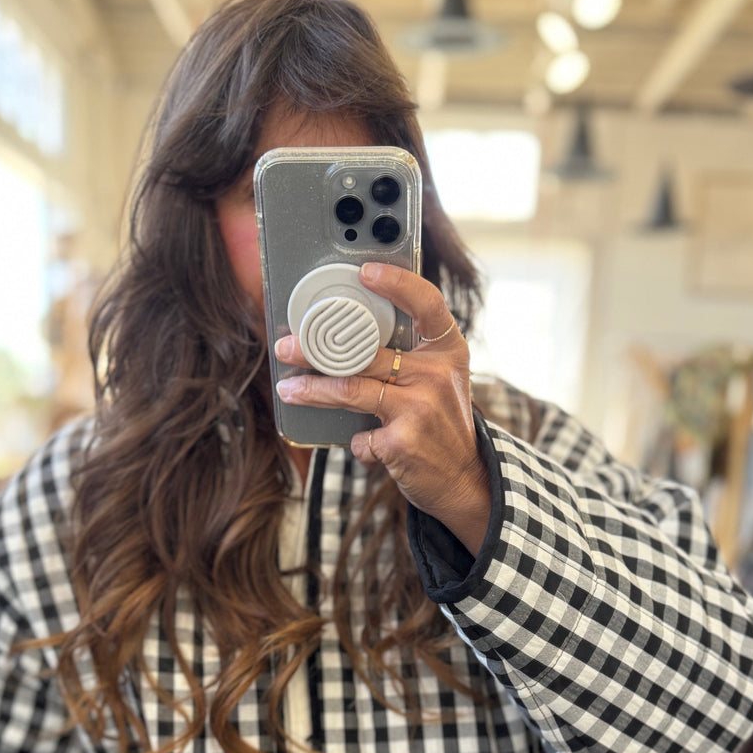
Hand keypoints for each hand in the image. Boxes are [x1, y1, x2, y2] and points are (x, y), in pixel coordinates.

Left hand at [274, 264, 492, 554]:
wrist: (464, 481)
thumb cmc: (441, 426)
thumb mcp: (439, 383)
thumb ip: (408, 359)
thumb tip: (348, 339)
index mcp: (448, 352)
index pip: (427, 303)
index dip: (397, 283)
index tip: (365, 271)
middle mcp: (436, 375)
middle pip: (367, 352)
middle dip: (319, 350)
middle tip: (288, 346)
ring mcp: (419, 408)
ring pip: (351, 389)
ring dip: (313, 390)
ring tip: (288, 388)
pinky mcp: (401, 442)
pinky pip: (359, 436)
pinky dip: (357, 444)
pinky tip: (367, 447)